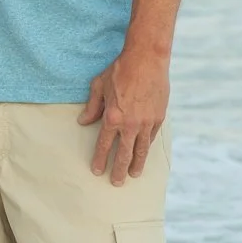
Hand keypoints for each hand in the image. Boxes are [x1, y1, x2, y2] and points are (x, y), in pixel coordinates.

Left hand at [78, 48, 168, 185]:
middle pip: (124, 154)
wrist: (147, 59)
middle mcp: (130, 124)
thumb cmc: (120, 70)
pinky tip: (144, 152)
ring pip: (141, 150)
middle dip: (119, 170)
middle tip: (116, 183)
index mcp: (112, 118)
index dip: (100, 159)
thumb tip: (83, 121)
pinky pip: (152, 137)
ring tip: (134, 175)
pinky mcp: (159, 117)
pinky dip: (147, 146)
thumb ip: (92, 107)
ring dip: (137, 164)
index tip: (97, 171)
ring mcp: (146, 122)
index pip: (104, 145)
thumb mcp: (99, 86)